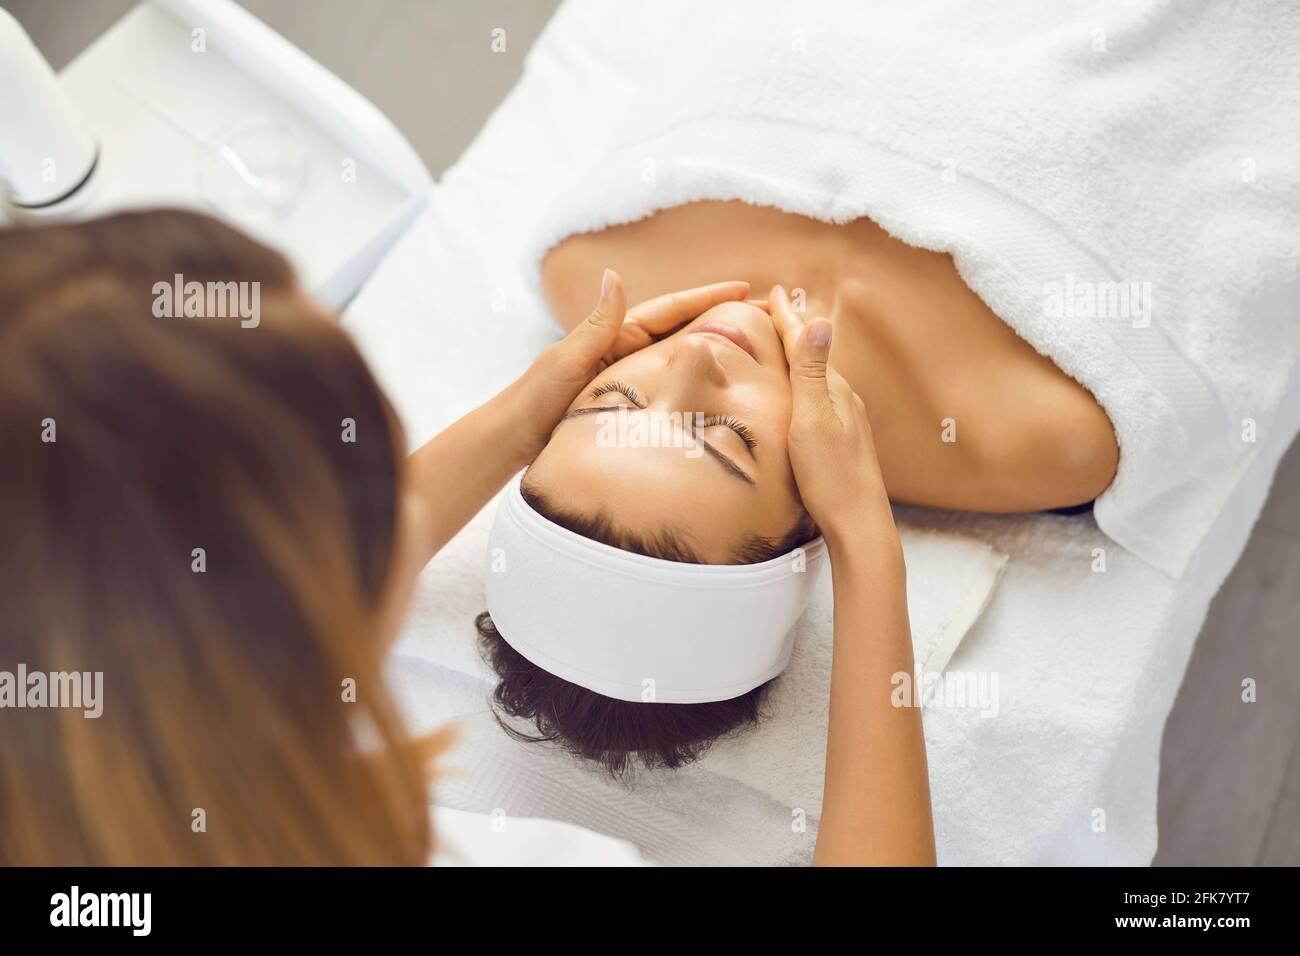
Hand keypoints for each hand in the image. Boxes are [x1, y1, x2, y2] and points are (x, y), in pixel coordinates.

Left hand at [504, 270, 750, 461]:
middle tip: (770, 313)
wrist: (515, 439)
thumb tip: (614, 276)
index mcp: (616, 335)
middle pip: (686, 328)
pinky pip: (674, 386)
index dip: (709, 298)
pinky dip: (699, 380)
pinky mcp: (632, 404)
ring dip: (718, 348)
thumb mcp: (568, 360)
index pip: (672, 309)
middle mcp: (627, 350)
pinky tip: (724, 389)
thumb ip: (596, 326)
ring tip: (759, 345)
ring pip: (684, 357)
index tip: (746, 290)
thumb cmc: (536, 399)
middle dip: (725, 318)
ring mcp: (631, 376)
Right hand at [769, 285, 886, 540]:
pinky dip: (802, 384)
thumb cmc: (831, 477)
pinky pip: (818, 398)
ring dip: (797, 356)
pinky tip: (799, 395)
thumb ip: (811, 372)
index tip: (772, 292)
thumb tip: (820, 319)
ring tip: (782, 344)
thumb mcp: (813, 420)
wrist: (859, 525)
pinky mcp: (842, 440)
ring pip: (816, 377)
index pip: (804, 343)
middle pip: (811, 355)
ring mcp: (846, 420)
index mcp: (833, 389)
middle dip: (790, 330)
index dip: (785, 318)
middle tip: (771, 309)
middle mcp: (843, 399)